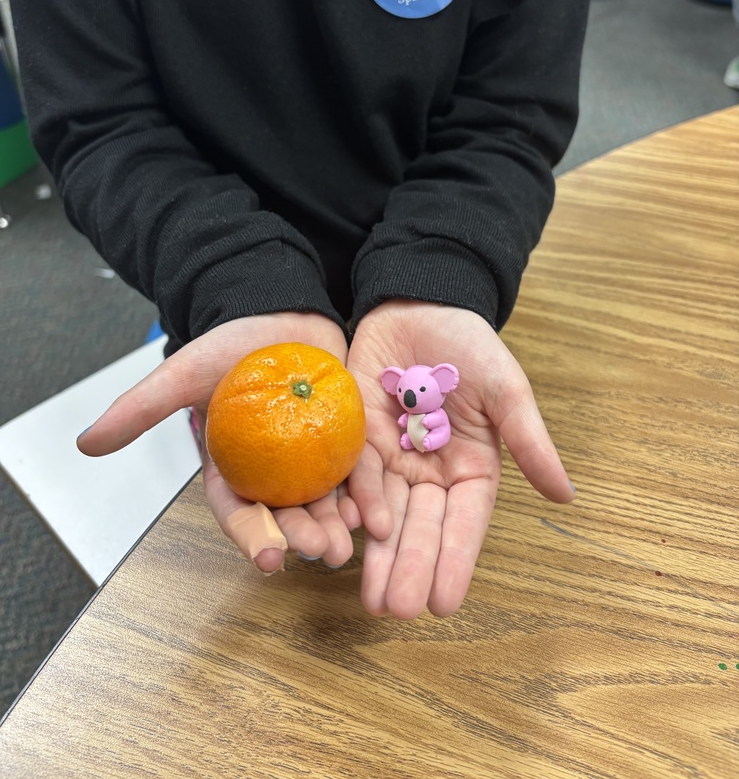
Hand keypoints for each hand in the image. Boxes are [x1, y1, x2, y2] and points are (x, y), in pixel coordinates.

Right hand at [77, 312, 360, 572]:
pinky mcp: (343, 438)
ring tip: (354, 540)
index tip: (270, 559)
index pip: (238, 512)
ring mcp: (311, 458)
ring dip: (339, 524)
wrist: (277, 312)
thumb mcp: (184, 373)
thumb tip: (86, 444)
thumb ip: (141, 408)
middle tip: (324, 552)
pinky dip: (367, 491)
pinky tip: (378, 509)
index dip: (252, 537)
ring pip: (325, 500)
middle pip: (288, 515)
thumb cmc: (228, 345)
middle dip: (304, 537)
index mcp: (234, 467)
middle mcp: (273, 471)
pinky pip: (357, 470)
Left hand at [346, 300, 574, 619]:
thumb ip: (529, 442)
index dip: (455, 561)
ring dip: (378, 555)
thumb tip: (566, 496)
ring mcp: (392, 456)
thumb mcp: (506, 390)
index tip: (444, 603)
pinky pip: (354, 475)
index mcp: (470, 467)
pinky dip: (352, 502)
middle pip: (421, 527)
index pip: (463, 523)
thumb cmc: (470, 344)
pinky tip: (348, 534)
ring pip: (384, 513)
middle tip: (398, 611)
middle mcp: (430, 471)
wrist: (418, 303)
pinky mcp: (358, 437)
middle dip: (410, 568)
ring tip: (372, 598)